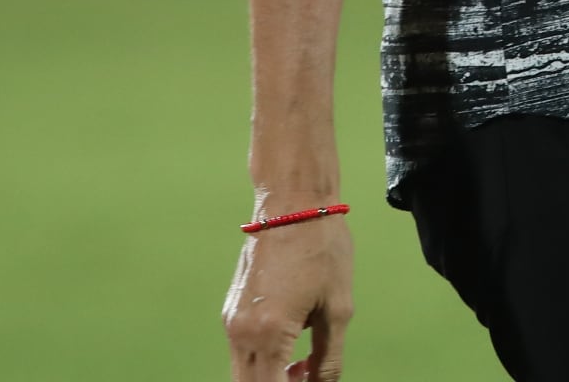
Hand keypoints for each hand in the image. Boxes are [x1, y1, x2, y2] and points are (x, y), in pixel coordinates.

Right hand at [223, 212, 354, 380]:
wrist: (292, 204)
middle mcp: (241, 332)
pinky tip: (292, 352)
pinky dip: (262, 362)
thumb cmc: (322, 249)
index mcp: (270, 333)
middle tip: (309, 378)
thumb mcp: (338, 308)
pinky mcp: (230, 311)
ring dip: (270, 379)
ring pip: (244, 373)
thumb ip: (328, 357)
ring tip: (304, 365)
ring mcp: (231, 322)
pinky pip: (242, 352)